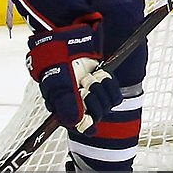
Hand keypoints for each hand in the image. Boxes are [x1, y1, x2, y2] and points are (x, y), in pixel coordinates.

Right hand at [26, 13, 121, 132]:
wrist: (66, 45)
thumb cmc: (57, 65)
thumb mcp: (59, 85)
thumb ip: (67, 106)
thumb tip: (79, 125)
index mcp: (67, 111)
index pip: (84, 127)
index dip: (87, 119)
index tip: (85, 106)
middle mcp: (81, 108)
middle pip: (97, 115)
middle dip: (92, 98)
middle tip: (83, 84)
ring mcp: (93, 97)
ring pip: (107, 105)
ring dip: (99, 88)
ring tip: (88, 77)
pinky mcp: (104, 88)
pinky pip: (115, 96)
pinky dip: (109, 85)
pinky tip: (99, 75)